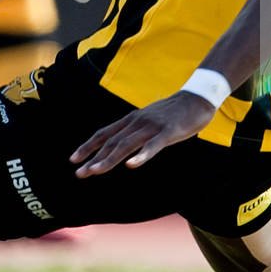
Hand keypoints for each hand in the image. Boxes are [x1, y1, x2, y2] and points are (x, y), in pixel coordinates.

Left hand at [70, 91, 215, 176]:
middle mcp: (137, 122)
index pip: (104, 134)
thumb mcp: (149, 120)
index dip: (88, 146)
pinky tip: (131, 166)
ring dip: (109, 159)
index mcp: (132, 120)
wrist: (197, 98)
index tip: (73, 159)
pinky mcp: (168, 132)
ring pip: (126, 145)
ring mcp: (152, 127)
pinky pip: (153, 146)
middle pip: (111, 142)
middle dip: (93, 158)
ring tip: (94, 171)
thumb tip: (122, 145)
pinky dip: (141, 156)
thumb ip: (135, 131)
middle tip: (79, 173)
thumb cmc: (173, 113)